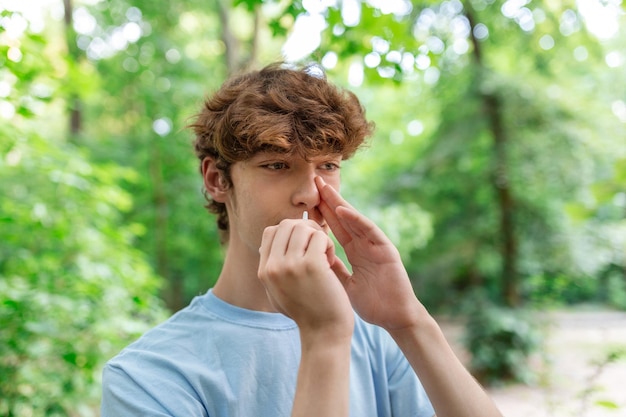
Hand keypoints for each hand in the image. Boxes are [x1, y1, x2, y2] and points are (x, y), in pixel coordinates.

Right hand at [258, 219, 353, 338]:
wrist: (324, 333)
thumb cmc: (307, 311)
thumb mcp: (279, 291)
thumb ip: (271, 269)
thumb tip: (265, 246)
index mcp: (263, 271)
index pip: (270, 231)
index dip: (290, 232)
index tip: (304, 246)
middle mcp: (272, 267)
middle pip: (286, 224)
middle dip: (306, 229)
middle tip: (318, 246)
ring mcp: (290, 266)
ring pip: (303, 227)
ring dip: (318, 236)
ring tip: (325, 255)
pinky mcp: (311, 266)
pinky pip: (319, 236)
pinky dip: (328, 244)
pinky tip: (331, 261)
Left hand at [315, 177, 424, 331]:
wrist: (395, 318)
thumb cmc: (372, 304)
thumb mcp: (344, 284)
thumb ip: (332, 268)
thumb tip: (311, 256)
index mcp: (356, 252)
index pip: (335, 228)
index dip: (321, 214)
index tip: (305, 202)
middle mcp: (365, 245)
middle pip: (343, 219)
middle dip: (328, 201)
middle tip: (314, 182)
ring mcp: (376, 245)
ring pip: (355, 220)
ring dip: (340, 204)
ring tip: (325, 189)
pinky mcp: (387, 250)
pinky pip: (370, 231)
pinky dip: (356, 219)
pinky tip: (342, 209)